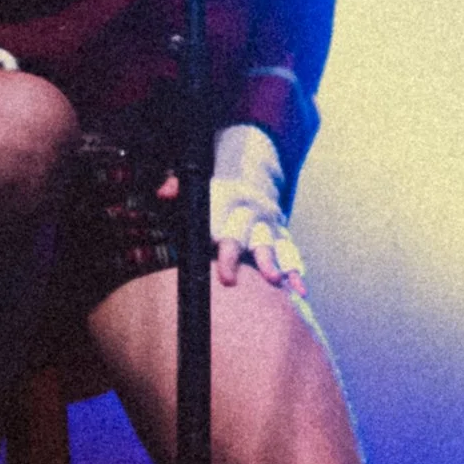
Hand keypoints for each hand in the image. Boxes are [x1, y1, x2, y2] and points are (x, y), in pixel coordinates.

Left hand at [158, 123, 305, 293]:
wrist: (254, 173)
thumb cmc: (215, 192)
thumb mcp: (197, 183)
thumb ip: (179, 187)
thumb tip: (164, 193)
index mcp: (227, 198)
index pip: (218, 216)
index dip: (214, 231)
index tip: (210, 244)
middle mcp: (250, 212)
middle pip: (243, 234)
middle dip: (235, 256)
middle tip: (228, 280)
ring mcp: (269, 225)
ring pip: (272, 244)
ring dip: (274, 263)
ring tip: (276, 281)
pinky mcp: (282, 237)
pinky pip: (291, 254)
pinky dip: (296, 271)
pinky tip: (299, 289)